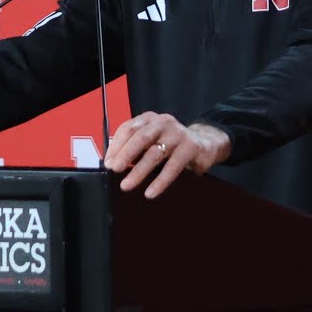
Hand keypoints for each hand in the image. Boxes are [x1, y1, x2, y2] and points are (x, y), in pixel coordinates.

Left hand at [103, 112, 230, 198]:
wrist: (203, 144)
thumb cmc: (170, 145)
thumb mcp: (151, 141)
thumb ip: (134, 147)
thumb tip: (111, 164)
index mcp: (149, 119)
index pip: (128, 128)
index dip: (116, 145)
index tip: (108, 163)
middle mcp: (163, 123)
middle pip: (141, 137)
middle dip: (125, 154)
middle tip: (115, 169)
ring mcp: (178, 134)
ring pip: (155, 153)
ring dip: (139, 171)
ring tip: (127, 185)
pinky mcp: (191, 147)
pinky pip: (173, 166)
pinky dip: (160, 181)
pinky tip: (151, 192)